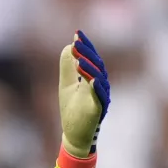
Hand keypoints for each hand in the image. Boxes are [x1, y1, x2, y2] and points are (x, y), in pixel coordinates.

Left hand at [58, 30, 110, 158]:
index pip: (90, 59)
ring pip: (99, 80)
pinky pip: (101, 97)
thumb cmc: (73, 110)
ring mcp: (100, 98)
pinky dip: (97, 87)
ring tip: (80, 58)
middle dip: (87, 53)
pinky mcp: (98, 110)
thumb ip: (68, 68)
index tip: (77, 33)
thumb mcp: (66, 85)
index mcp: (92, 79)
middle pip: (97, 66)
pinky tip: (92, 79)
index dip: (85, 46)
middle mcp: (99, 86)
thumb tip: (68, 47)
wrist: (74, 134)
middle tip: (77, 42)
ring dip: (90, 68)